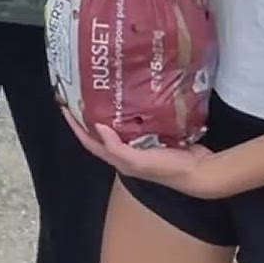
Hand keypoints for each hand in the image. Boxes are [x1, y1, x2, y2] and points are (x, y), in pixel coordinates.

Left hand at [62, 108, 225, 198]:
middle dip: (90, 116)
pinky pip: (137, 122)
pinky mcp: (155, 137)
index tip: (65, 107)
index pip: (89, 142)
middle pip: (101, 133)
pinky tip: (132, 97)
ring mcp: (141, 145)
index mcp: (118, 159)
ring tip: (104, 90)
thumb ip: (116, 147)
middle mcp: (126, 153)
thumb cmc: (167, 168)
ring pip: (119, 126)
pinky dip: (132, 111)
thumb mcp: (138, 161)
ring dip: (110, 111)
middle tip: (83, 94)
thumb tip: (97, 126)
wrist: (198, 171)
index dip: (75, 127)